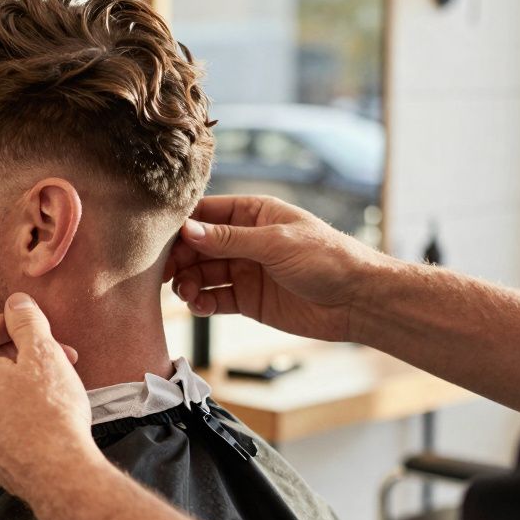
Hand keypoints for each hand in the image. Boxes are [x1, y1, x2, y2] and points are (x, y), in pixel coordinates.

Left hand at [0, 293, 104, 506]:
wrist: (59, 475)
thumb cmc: (51, 413)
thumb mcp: (43, 353)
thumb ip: (25, 320)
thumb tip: (15, 302)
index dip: (10, 323)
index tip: (36, 326)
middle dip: (21, 352)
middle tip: (59, 354)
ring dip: (19, 378)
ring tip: (56, 382)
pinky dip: (12, 406)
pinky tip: (42, 411)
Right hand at [164, 195, 394, 342]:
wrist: (358, 300)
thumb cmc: (327, 259)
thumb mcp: (276, 243)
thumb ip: (229, 239)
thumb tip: (188, 231)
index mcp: (253, 213)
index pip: (206, 213)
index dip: (182, 225)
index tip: (160, 240)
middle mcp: (245, 240)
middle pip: (198, 246)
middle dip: (179, 258)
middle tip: (165, 273)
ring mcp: (245, 270)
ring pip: (202, 273)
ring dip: (188, 282)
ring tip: (186, 293)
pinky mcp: (248, 299)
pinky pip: (215, 298)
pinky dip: (202, 302)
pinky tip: (200, 306)